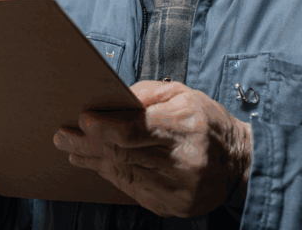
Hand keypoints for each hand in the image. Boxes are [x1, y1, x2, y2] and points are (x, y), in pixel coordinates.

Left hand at [53, 80, 250, 217]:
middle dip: (88, 144)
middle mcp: (182, 162)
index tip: (83, 120)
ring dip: (94, 161)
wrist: (239, 162)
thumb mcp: (184, 94)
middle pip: (123, 153)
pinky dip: (113, 176)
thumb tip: (112, 100)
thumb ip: (147, 94)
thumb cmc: (208, 122)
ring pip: (124, 173)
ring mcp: (178, 189)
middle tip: (62, 136)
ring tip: (73, 151)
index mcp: (184, 128)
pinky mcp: (174, 206)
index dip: (105, 127)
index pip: (135, 130)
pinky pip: (134, 190)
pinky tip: (98, 165)